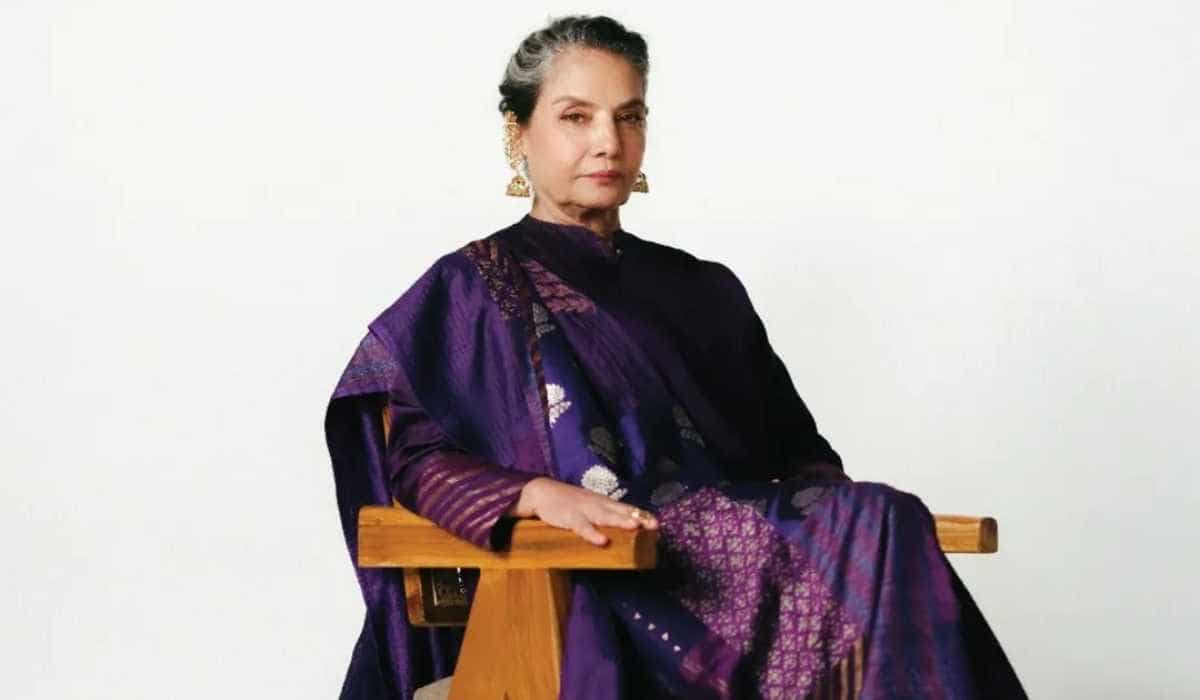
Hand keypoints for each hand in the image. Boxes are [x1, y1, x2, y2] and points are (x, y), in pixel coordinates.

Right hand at [506, 477, 657, 545]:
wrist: (540, 492)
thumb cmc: (567, 502)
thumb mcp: (588, 505)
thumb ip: (603, 514)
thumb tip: (622, 527)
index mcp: (602, 502)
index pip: (626, 508)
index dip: (641, 514)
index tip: (657, 524)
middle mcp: (597, 504)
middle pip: (620, 511)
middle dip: (638, 517)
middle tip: (654, 525)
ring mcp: (584, 510)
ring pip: (605, 516)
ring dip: (620, 520)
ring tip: (635, 526)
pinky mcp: (570, 518)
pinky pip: (582, 527)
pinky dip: (592, 534)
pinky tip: (602, 541)